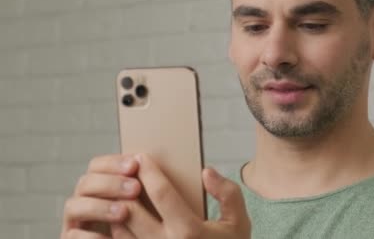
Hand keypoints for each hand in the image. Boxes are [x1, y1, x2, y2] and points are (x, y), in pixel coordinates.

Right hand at [61, 154, 141, 237]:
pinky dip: (89, 235)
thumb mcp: (146, 208)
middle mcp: (83, 203)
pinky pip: (72, 236)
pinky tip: (109, 237)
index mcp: (100, 189)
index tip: (135, 164)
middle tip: (135, 188)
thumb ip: (141, 189)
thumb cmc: (144, 230)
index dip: (113, 162)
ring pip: (73, 206)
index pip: (97, 166)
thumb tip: (157, 163)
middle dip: (110, 183)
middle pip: (85, 183)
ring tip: (124, 212)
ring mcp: (75, 224)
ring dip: (99, 206)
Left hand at [110, 154, 250, 238]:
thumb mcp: (239, 222)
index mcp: (190, 232)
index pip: (162, 193)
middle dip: (125, 188)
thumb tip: (206, 173)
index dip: (149, 172)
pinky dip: (118, 229)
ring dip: (119, 208)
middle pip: (132, 210)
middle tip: (125, 172)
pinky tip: (123, 218)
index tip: (142, 158)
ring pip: (121, 229)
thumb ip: (227, 194)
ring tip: (121, 193)